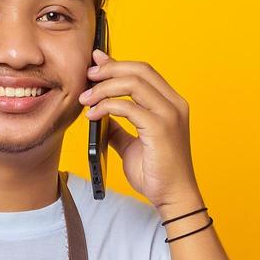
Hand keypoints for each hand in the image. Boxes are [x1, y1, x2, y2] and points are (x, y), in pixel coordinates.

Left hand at [78, 48, 198, 208]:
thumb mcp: (132, 144)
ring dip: (104, 88)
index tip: (96, 62)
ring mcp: (170, 114)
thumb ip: (119, 126)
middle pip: (140, 70)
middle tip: (87, 75)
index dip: (119, 63)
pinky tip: (93, 115)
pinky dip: (106, 106)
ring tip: (85, 98)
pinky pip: (128, 107)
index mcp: (171, 104)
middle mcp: (174, 104)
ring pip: (133, 84)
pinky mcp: (160, 128)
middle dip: (110, 69)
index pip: (144, 72)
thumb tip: (101, 113)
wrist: (173, 197)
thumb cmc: (157, 173)